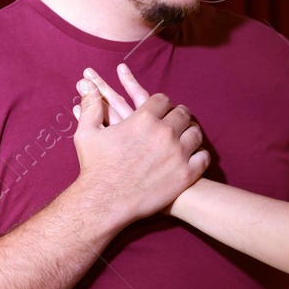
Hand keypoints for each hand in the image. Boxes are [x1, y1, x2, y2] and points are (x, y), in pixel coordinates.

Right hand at [71, 65, 207, 223]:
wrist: (104, 202)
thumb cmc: (95, 167)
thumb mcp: (87, 133)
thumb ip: (90, 106)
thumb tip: (86, 86)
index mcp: (143, 118)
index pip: (162, 100)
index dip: (161, 103)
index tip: (161, 108)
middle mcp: (164, 132)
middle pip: (182, 114)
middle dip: (178, 115)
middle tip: (178, 120)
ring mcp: (177, 154)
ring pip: (195, 133)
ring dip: (190, 133)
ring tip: (187, 136)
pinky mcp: (185, 174)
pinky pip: (202, 157)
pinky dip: (200, 155)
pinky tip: (194, 156)